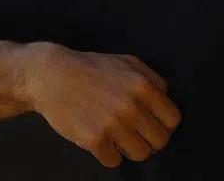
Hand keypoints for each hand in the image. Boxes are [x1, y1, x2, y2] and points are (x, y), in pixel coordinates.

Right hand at [23, 43, 180, 167]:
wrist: (50, 75)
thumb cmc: (89, 68)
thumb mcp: (126, 62)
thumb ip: (152, 78)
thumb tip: (165, 98)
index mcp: (143, 86)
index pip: (173, 120)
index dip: (162, 124)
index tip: (149, 124)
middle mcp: (131, 106)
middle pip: (160, 141)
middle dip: (147, 138)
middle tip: (131, 131)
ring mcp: (113, 124)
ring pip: (140, 154)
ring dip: (128, 148)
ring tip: (115, 135)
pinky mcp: (94, 139)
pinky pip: (114, 161)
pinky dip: (106, 153)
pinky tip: (97, 137)